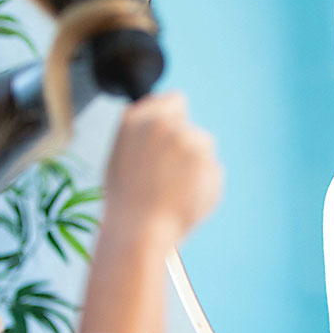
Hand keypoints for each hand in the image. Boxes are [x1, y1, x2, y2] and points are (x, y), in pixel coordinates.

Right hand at [101, 92, 222, 247]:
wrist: (139, 231)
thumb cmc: (126, 202)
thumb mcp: (121, 157)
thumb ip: (145, 134)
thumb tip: (168, 122)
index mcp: (137, 119)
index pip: (175, 101)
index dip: (176, 121)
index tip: (172, 140)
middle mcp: (163, 123)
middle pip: (191, 129)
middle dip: (186, 149)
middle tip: (167, 178)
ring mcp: (187, 140)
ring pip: (204, 150)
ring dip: (196, 167)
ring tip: (172, 193)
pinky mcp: (207, 160)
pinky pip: (212, 172)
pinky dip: (204, 186)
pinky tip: (184, 200)